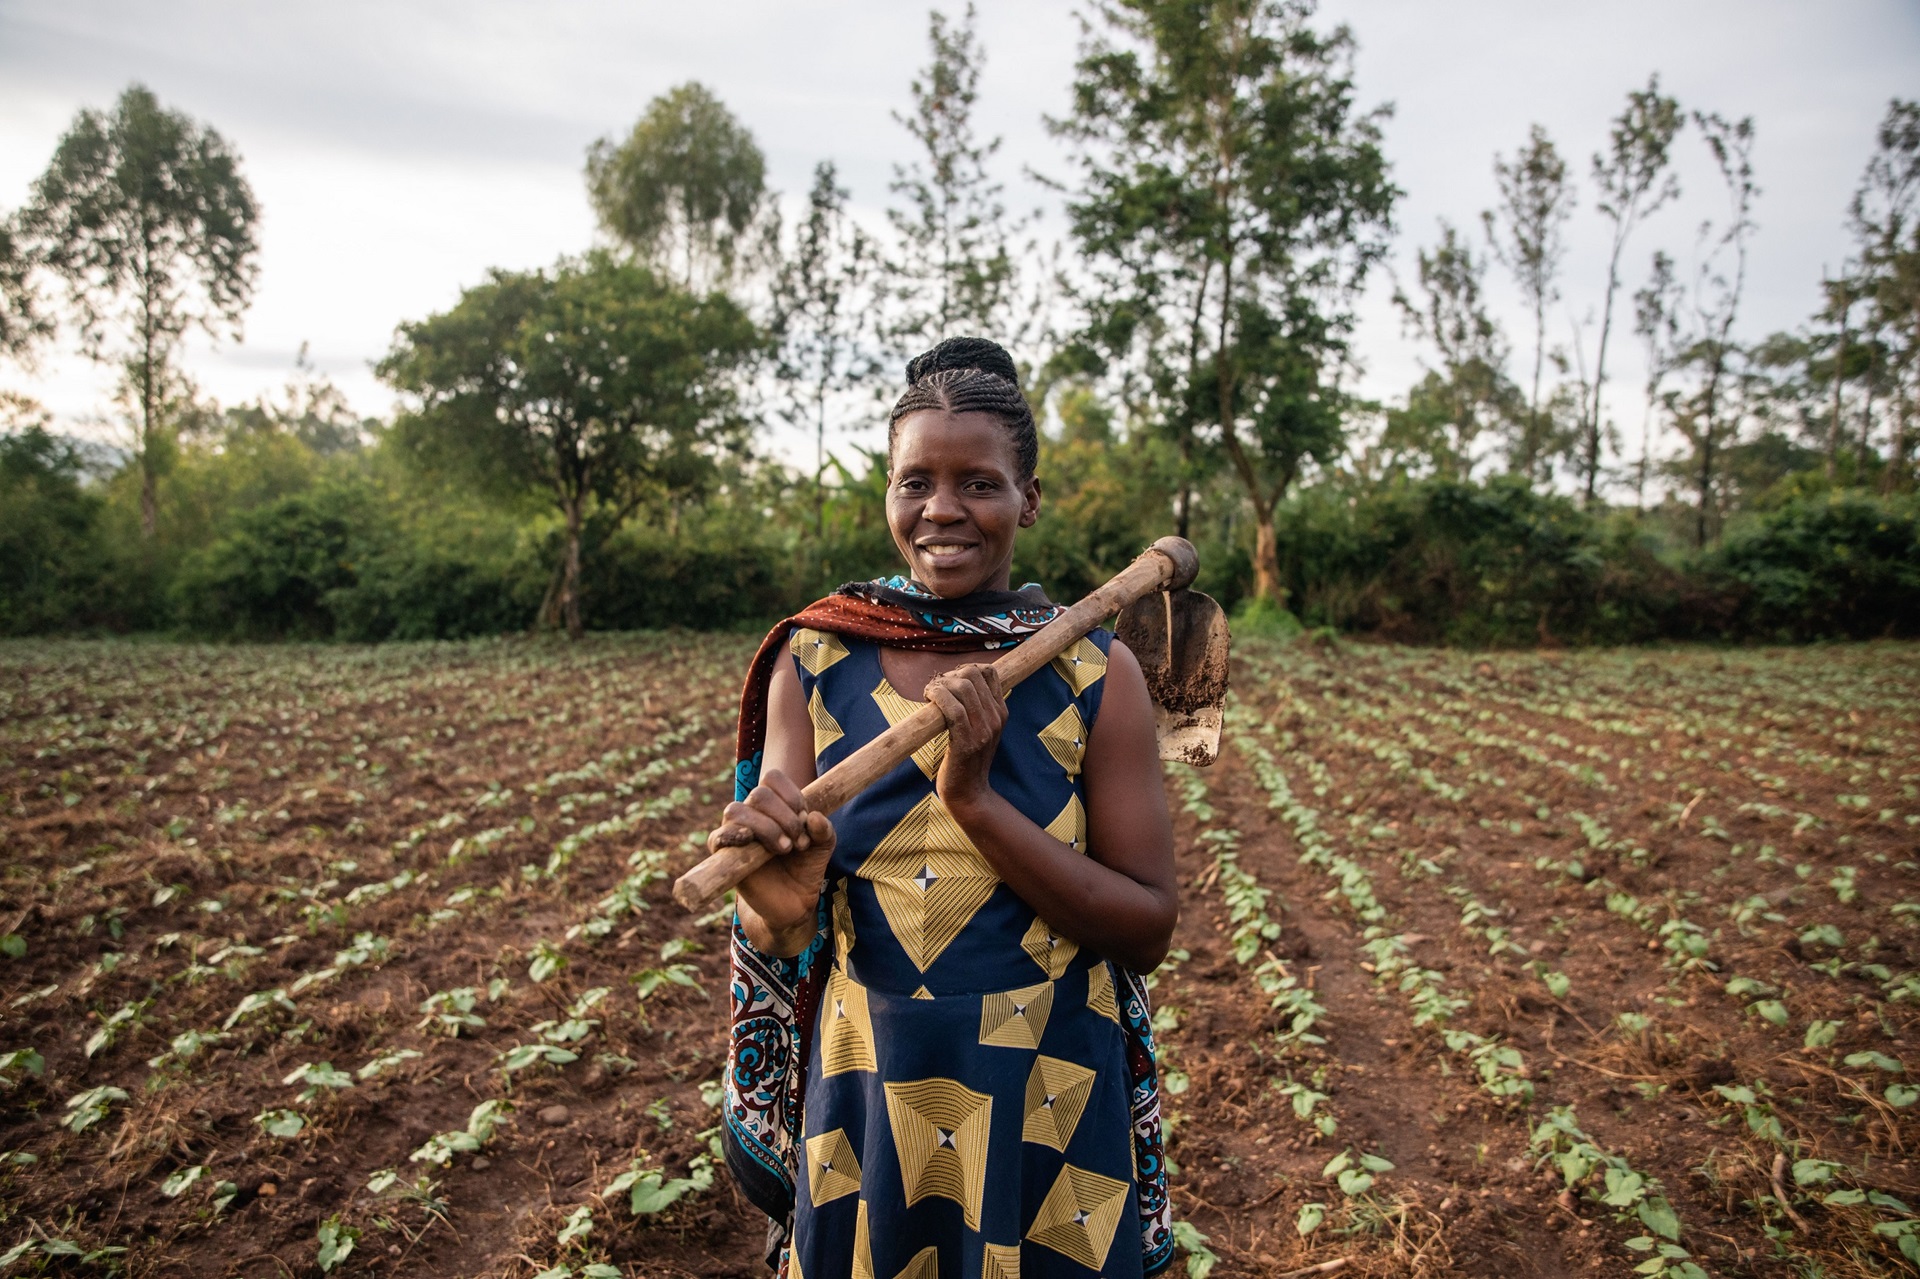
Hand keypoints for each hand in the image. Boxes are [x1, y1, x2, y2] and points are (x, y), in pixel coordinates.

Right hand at [717, 768, 835, 954]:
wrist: (794, 901)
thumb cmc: (805, 866)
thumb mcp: (823, 845)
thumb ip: (823, 829)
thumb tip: (813, 817)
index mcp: (774, 805)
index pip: (772, 778)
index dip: (791, 794)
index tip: (805, 817)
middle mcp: (751, 813)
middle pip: (759, 794)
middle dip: (785, 817)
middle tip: (799, 842)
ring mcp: (735, 833)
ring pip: (737, 810)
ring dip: (766, 827)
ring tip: (785, 849)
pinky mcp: (724, 855)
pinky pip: (718, 837)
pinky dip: (733, 835)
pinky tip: (751, 842)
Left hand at [925, 663, 1005, 809]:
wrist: (969, 793)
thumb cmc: (966, 760)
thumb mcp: (979, 730)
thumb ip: (975, 708)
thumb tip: (957, 680)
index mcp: (1000, 712)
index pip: (989, 671)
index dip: (964, 668)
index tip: (948, 681)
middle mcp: (995, 718)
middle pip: (973, 674)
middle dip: (948, 675)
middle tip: (934, 689)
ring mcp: (983, 730)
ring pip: (962, 687)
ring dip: (939, 685)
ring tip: (929, 695)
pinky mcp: (967, 742)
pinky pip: (953, 708)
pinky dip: (937, 697)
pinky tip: (928, 700)